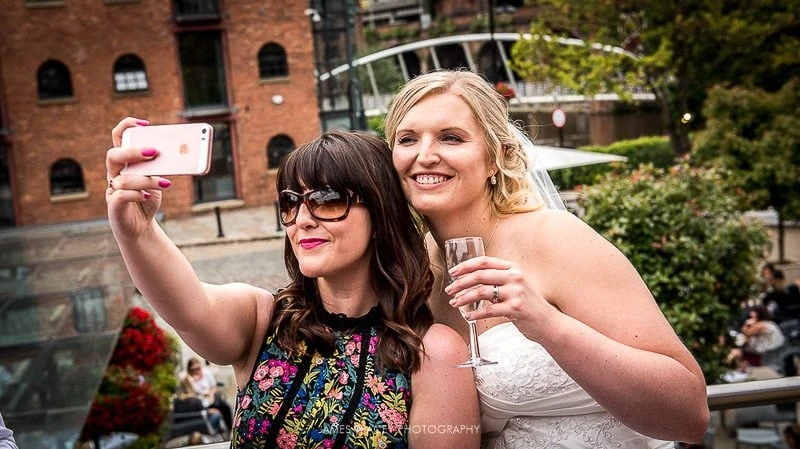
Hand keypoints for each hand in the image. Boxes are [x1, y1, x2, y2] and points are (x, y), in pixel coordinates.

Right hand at [106, 117, 170, 238]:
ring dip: (146, 179)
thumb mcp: (158, 180)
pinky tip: (147, 196)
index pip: (118, 137)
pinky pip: (121, 195)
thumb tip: (181, 154)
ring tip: (165, 183)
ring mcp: (112, 189)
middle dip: (132, 152)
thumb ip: (163, 168)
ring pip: (122, 178)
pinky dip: (136, 194)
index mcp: (124, 161)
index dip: (127, 126)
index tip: (146, 123)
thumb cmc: (147, 198)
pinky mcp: (114, 205)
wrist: (141, 226)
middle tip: (154, 152)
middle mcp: (115, 173)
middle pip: (113, 155)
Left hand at [444, 255, 558, 340]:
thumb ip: (498, 280)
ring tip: (455, 303)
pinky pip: (488, 310)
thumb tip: (470, 280)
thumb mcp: (515, 286)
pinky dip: (475, 314)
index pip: (484, 261)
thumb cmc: (528, 305)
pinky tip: (468, 316)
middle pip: (480, 275)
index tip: (453, 272)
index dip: (466, 265)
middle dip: (460, 282)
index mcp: (513, 268)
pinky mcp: (515, 308)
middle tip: (449, 290)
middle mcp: (515, 277)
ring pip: (481, 291)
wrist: (548, 322)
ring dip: (464, 298)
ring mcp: (516, 292)